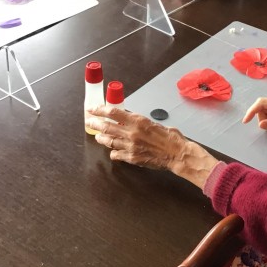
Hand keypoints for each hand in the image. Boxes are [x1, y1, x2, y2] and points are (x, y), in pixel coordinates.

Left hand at [85, 106, 217, 188]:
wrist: (177, 153)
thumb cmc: (170, 137)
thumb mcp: (154, 123)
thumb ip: (140, 122)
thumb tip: (132, 121)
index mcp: (138, 120)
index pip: (114, 112)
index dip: (100, 110)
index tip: (93, 109)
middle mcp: (132, 132)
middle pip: (107, 126)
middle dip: (95, 123)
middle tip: (89, 122)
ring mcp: (130, 146)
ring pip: (109, 141)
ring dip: (101, 138)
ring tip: (98, 136)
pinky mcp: (132, 157)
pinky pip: (116, 154)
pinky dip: (113, 152)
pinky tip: (112, 151)